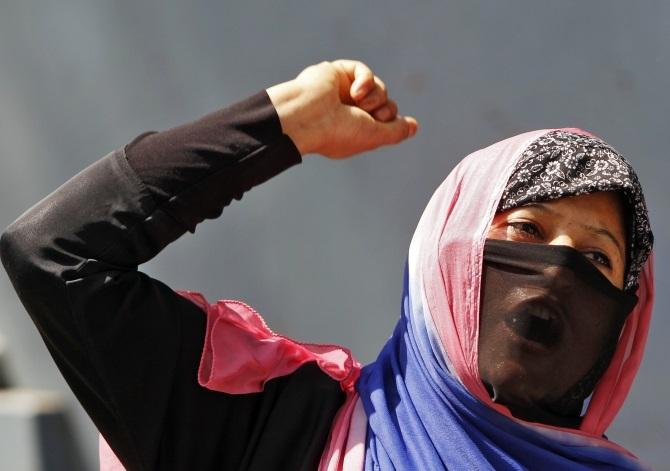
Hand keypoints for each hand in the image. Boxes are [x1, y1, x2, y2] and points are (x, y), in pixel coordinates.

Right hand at [266, 60, 417, 158]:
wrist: (308, 118)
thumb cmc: (338, 132)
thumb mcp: (374, 136)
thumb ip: (396, 131)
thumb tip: (414, 127)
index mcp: (353, 129)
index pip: (385, 119)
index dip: (389, 119)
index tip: (382, 123)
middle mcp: (347, 111)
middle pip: (385, 102)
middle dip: (385, 108)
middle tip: (374, 115)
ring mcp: (341, 92)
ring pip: (377, 87)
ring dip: (376, 96)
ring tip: (360, 103)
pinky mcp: (335, 73)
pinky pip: (362, 70)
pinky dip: (366, 80)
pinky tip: (357, 91)